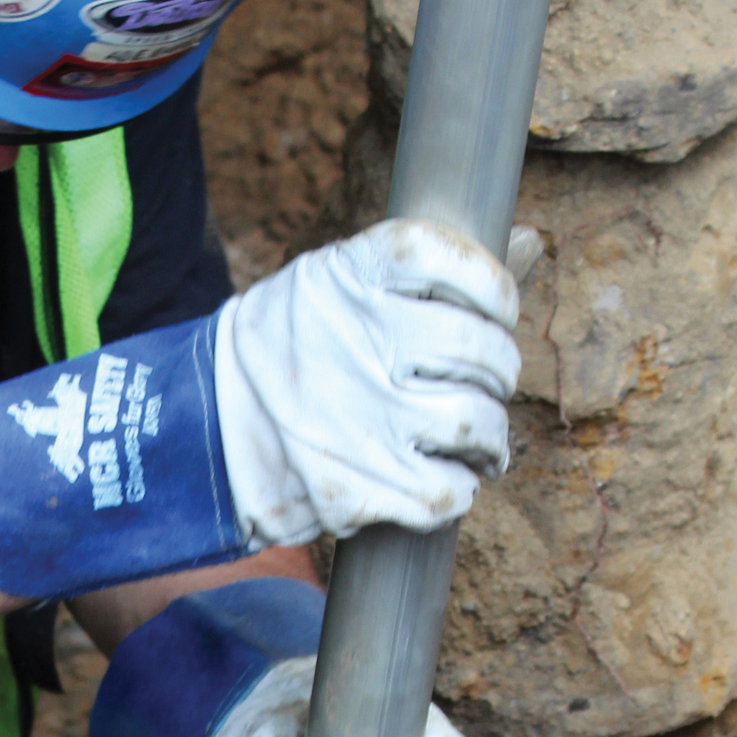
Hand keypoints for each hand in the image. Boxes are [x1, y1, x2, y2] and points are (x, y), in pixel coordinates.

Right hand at [214, 218, 521, 551]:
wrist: (205, 429)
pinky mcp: (352, 490)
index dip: (495, 289)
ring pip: (477, 427)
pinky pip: (448, 494)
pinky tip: (442, 478)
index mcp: (349, 277)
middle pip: (482, 353)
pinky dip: (458, 490)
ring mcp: (355, 422)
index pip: (456, 261)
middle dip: (499, 374)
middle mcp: (355, 344)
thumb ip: (431, 271)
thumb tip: (531, 242)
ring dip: (490, 439)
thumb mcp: (340, 284)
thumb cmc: (294, 349)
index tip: (496, 309)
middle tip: (486, 386)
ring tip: (476, 441)